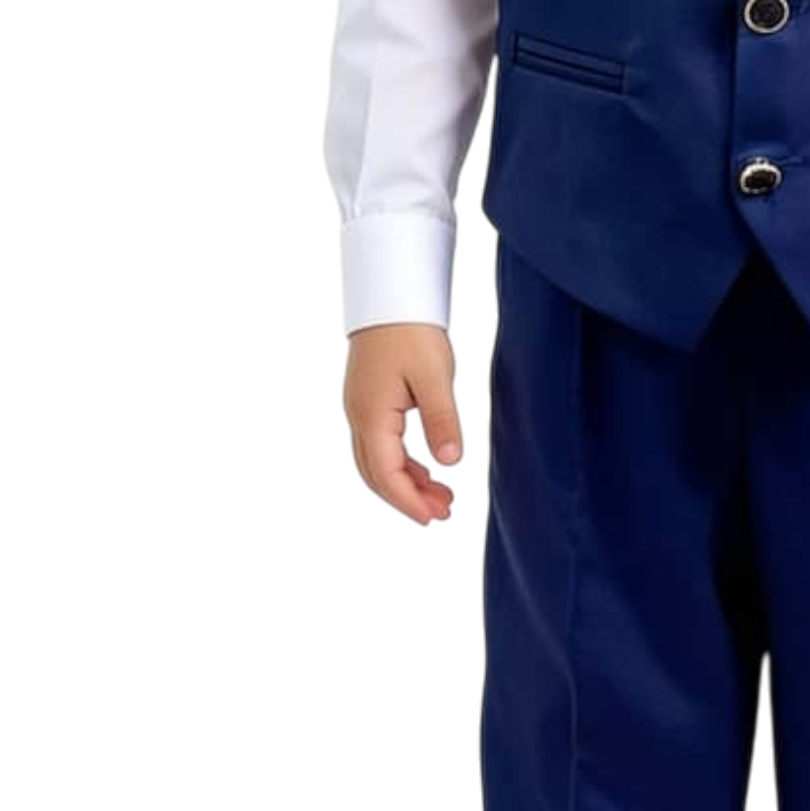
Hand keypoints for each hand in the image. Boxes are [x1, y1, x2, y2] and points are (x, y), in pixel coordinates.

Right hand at [341, 321, 466, 527]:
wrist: (390, 292)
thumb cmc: (410, 328)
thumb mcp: (435, 375)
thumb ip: (442, 420)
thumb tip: (450, 462)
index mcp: (372, 416)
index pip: (385, 474)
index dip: (408, 502)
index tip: (432, 519)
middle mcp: (359, 416)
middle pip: (377, 473)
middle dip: (408, 498)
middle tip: (442, 512)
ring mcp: (362, 408)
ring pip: (379, 460)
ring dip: (408, 481)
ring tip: (441, 495)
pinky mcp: (370, 399)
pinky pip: (383, 443)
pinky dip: (404, 461)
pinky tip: (428, 465)